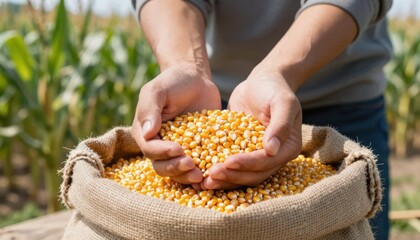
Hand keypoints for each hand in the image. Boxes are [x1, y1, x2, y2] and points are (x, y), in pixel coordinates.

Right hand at [132, 63, 220, 184]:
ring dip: (188, 176)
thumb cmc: (173, 81)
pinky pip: (199, 166)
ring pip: (179, 171)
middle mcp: (160, 146)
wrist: (196, 79)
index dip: (163, 152)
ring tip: (201, 176)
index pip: (150, 149)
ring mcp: (179, 151)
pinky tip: (214, 174)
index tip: (178, 149)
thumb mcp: (157, 90)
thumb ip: (150, 108)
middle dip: (176, 168)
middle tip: (191, 165)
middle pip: (163, 166)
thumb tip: (148, 132)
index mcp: (145, 133)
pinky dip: (204, 172)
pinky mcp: (197, 151)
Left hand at [202, 67, 301, 188]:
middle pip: (253, 174)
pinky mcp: (243, 153)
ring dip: (224, 179)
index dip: (247, 164)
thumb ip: (280, 125)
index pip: (266, 162)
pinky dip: (219, 171)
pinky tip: (201, 173)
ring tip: (204, 181)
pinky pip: (232, 166)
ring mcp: (258, 157)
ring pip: (242, 175)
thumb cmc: (273, 88)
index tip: (228, 163)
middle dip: (232, 176)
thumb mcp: (282, 102)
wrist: (262, 81)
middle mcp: (275, 157)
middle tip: (210, 176)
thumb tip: (272, 150)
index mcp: (288, 147)